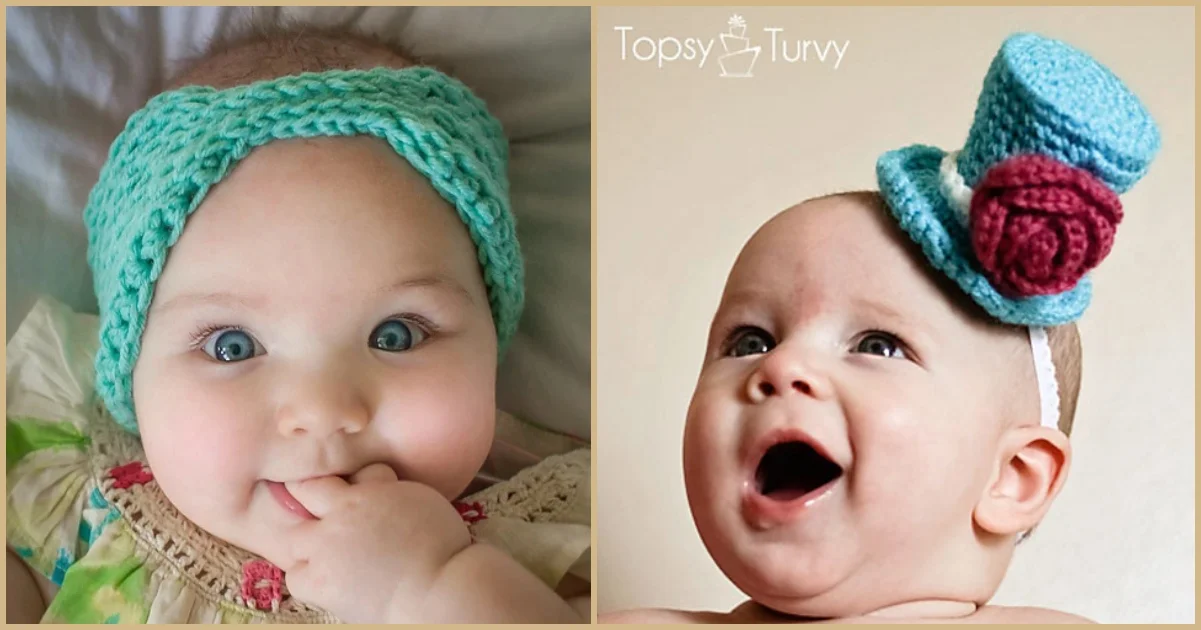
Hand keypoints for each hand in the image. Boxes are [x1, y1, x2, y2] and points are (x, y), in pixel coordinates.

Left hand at [271, 464, 470, 622]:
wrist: (438, 591)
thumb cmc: (443, 548)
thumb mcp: (419, 499)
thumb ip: (387, 489)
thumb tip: (373, 486)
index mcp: (368, 492)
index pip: (333, 473)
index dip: (329, 481)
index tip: (330, 486)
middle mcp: (341, 516)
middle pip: (304, 493)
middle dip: (308, 499)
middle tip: (320, 514)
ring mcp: (325, 549)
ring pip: (293, 537)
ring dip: (304, 541)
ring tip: (323, 553)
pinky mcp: (320, 582)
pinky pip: (296, 576)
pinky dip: (307, 577)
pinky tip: (327, 580)